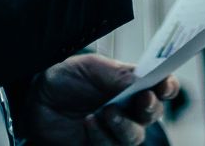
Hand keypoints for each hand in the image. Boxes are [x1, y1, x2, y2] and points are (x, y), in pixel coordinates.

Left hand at [22, 53, 177, 144]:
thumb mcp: (89, 67)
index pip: (160, 87)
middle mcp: (128, 109)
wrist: (36, 100)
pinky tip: (89, 123)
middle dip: (151, 108)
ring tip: (106, 112)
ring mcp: (115, 130)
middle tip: (142, 100)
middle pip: (153, 114)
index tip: (165, 86)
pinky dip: (101, 136)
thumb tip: (140, 79)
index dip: (168, 87)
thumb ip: (116, 73)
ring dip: (124, 125)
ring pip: (135, 136)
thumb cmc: (65, 78)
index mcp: (132, 85)